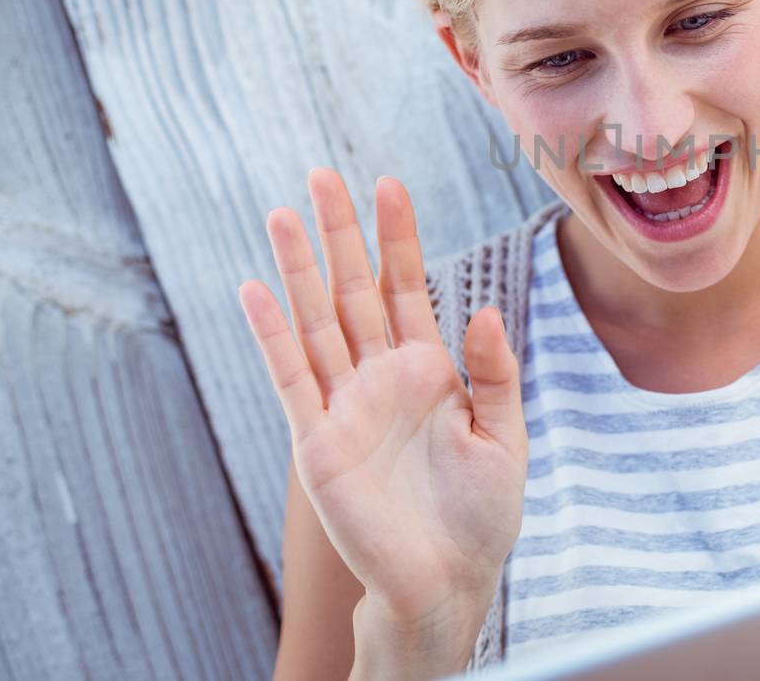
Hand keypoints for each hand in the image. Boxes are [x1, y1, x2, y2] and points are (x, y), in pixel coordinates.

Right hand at [238, 169, 526, 638]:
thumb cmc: (481, 517)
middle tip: (322, 176)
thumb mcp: (504, 438)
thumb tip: (481, 310)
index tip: (388, 184)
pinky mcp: (317, 440)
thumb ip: (494, 373)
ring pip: (318, 321)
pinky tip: (255, 289)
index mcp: (430, 371)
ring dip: (299, 269)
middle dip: (340, 234)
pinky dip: (272, 333)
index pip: (409, 287)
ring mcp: (346, 404)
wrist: (445, 582)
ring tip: (282, 213)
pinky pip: (290, 376)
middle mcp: (382, 377)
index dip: (398, 237)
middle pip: (355, 290)